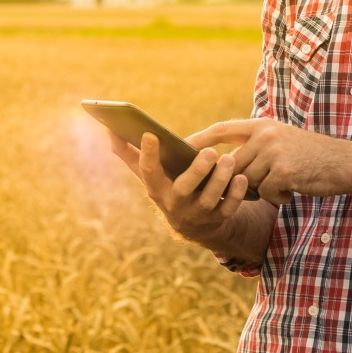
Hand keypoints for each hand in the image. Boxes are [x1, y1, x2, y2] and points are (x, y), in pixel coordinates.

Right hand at [102, 130, 251, 248]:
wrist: (190, 224)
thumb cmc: (166, 187)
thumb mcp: (148, 174)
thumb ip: (129, 153)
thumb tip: (109, 128)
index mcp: (156, 188)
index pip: (147, 171)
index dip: (147, 154)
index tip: (149, 133)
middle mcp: (174, 203)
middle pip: (184, 189)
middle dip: (197, 171)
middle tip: (210, 152)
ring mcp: (197, 213)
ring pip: (209, 199)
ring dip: (220, 180)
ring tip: (228, 160)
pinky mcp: (217, 219)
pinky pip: (229, 209)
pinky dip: (236, 194)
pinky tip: (242, 177)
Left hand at [190, 118, 351, 204]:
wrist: (346, 163)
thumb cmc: (312, 157)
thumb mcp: (282, 141)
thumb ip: (256, 147)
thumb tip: (224, 164)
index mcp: (262, 125)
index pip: (222, 129)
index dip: (200, 139)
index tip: (181, 148)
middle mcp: (265, 134)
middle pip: (233, 165)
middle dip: (242, 181)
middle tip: (267, 183)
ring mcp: (273, 152)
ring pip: (249, 182)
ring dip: (266, 190)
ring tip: (287, 183)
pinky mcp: (283, 171)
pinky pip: (266, 193)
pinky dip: (279, 197)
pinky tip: (294, 190)